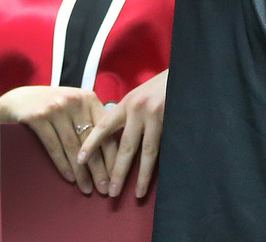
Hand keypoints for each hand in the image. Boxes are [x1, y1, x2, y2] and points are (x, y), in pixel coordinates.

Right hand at [0, 86, 111, 195]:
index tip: (117, 175)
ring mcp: (56, 108)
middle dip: (99, 167)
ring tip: (87, 189)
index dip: (112, 154)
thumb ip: (92, 120)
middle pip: (90, 140)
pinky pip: (54, 146)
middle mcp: (74, 101)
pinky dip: (63, 165)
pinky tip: (70, 179)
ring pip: (73, 146)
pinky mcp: (38, 117)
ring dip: (81, 172)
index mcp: (88, 98)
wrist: (19, 99)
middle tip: (105, 188)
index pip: (106, 130)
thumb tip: (115, 151)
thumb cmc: (54, 108)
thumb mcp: (75, 106)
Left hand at [78, 71, 166, 199]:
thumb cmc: (161, 85)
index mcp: (127, 103)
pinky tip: (158, 179)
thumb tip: (114, 137)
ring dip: (141, 175)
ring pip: (147, 152)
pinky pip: (164, 148)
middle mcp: (139, 110)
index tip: (80, 160)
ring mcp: (157, 116)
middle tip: (110, 193)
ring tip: (136, 193)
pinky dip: (161, 165)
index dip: (91, 144)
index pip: (104, 126)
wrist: (185, 72)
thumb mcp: (139, 95)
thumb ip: (128, 114)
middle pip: (125, 146)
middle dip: (118, 172)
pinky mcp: (173, 121)